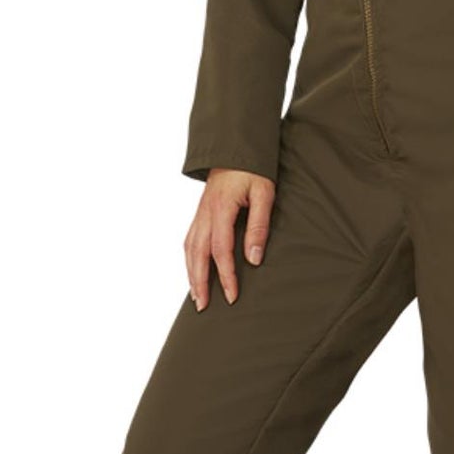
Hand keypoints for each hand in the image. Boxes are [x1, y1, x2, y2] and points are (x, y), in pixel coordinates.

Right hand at [186, 168, 276, 308]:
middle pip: (197, 255)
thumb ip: (259, 226)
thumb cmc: (253, 169)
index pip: (220, 251)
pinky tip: (193, 270)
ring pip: (189, 249)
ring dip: (191, 274)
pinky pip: (189, 240)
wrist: (234, 146)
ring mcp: (199, 213)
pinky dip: (189, 259)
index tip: (232, 296)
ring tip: (195, 296)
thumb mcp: (264, 194)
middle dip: (199, 283)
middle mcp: (205, 214)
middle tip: (203, 307)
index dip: (226, 276)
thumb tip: (254, 259)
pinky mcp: (200, 212)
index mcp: (220, 210)